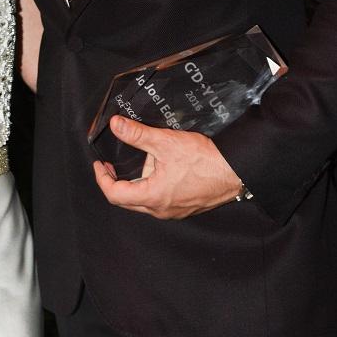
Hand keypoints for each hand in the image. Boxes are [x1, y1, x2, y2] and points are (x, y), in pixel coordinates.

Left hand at [93, 115, 242, 218]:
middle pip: (128, 200)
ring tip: (144, 160)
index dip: (102, 179)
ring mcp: (174, 210)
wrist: (236, 171)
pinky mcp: (185, 207)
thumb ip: (137, 134)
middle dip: (117, 181)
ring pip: (145, 201)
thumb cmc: (205, 161)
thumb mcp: (165, 142)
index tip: (100, 165)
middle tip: (111, 166)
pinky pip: (161, 200)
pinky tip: (162, 168)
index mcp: (153, 197)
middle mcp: (161, 209)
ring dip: (138, 182)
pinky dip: (153, 185)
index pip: (115, 194)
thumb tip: (116, 125)